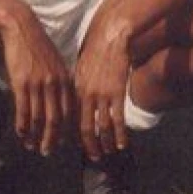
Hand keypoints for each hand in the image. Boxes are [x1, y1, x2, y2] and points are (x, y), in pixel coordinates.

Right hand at [1, 13, 73, 156]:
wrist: (22, 28)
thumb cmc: (39, 45)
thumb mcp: (57, 62)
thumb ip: (62, 81)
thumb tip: (64, 101)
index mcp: (65, 80)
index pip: (69, 112)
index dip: (67, 130)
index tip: (63, 142)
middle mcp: (54, 84)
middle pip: (56, 120)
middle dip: (52, 139)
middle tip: (47, 152)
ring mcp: (37, 84)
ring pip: (38, 119)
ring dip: (35, 136)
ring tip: (32, 146)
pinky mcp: (21, 83)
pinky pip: (23, 111)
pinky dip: (22, 126)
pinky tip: (21, 133)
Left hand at [74, 26, 131, 160]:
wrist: (110, 35)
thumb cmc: (95, 49)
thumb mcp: (80, 67)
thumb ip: (78, 86)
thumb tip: (76, 100)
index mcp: (74, 88)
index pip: (70, 119)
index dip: (72, 136)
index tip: (76, 147)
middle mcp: (85, 94)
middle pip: (83, 128)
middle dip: (88, 146)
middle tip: (93, 158)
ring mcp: (101, 95)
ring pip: (101, 128)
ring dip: (104, 144)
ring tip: (108, 153)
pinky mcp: (116, 93)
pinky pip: (117, 120)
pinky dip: (119, 135)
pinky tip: (122, 144)